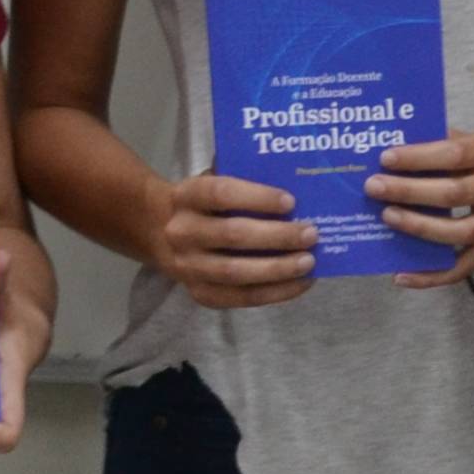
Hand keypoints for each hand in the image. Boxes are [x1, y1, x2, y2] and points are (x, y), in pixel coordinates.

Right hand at [150, 170, 316, 309]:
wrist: (161, 233)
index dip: (257, 198)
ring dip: (278, 268)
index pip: (220, 193)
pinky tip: (301, 283)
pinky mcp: (200, 293)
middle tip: (311, 234)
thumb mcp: (214, 181)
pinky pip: (240, 297)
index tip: (291, 202)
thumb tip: (292, 175)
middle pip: (233, 235)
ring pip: (236, 272)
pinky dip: (275, 292)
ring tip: (309, 261)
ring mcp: (187, 266)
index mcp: (186, 196)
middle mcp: (182, 232)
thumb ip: (243, 176)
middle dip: (277, 236)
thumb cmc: (206, 204)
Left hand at [372, 132, 473, 291]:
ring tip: (387, 217)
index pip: (456, 153)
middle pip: (454, 193)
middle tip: (374, 187)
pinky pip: (462, 268)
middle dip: (410, 191)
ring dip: (420, 227)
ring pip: (459, 232)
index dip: (420, 156)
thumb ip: (442, 141)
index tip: (386, 157)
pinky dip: (430, 276)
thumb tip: (393, 145)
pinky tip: (400, 275)